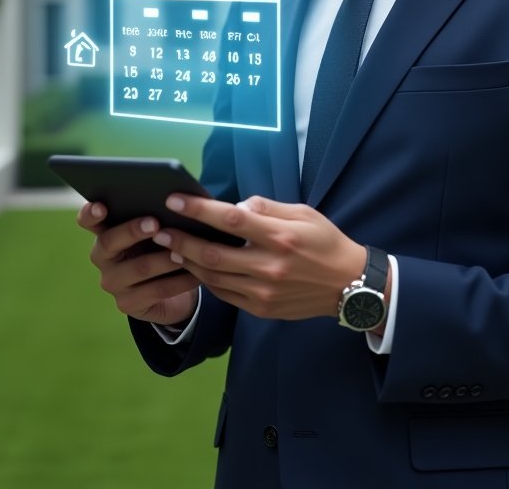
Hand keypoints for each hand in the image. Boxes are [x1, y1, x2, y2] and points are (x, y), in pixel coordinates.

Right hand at [77, 201, 199, 326]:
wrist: (171, 288)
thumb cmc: (162, 246)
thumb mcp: (156, 230)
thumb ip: (156, 214)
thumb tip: (176, 199)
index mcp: (105, 231)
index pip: (88, 220)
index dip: (91, 213)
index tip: (102, 206)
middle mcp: (102, 257)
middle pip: (110, 242)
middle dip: (133, 231)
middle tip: (155, 223)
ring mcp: (112, 282)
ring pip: (140, 267)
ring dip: (166, 258)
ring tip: (185, 251)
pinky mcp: (127, 304)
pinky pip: (157, 290)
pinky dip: (180, 280)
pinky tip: (196, 273)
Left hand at [153, 194, 368, 320]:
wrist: (348, 285)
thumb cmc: (325, 242)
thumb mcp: (304, 213)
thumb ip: (267, 208)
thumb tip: (235, 207)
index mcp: (280, 237)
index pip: (231, 220)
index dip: (199, 210)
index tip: (175, 200)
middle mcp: (269, 266)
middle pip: (212, 254)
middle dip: (180, 241)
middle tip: (159, 230)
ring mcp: (264, 292)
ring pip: (213, 277)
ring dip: (188, 262)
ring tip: (170, 248)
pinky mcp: (261, 309)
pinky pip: (224, 294)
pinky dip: (206, 280)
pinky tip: (195, 267)